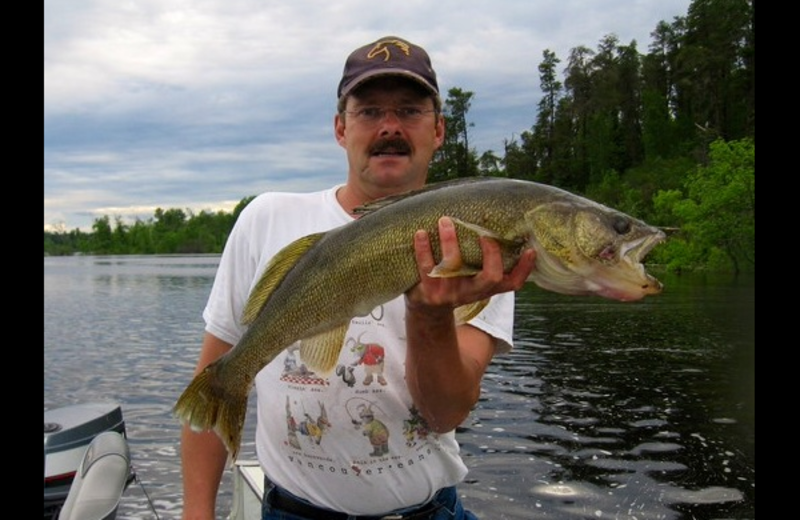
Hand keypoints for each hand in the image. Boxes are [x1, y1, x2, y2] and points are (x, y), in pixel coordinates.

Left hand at [405, 216, 534, 310]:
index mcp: (486, 287)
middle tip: (484, 233)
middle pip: (491, 277)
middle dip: (491, 254)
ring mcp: (451, 293)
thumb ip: (485, 260)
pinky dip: (422, 249)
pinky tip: (421, 233)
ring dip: (450, 241)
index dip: (525, 268)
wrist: (427, 310)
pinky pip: (426, 268)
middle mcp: (472, 291)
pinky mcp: (429, 292)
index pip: (513, 283)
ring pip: (453, 266)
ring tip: (445, 220)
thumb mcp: (473, 278)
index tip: (530, 249)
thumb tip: (499, 224)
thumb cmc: (456, 283)